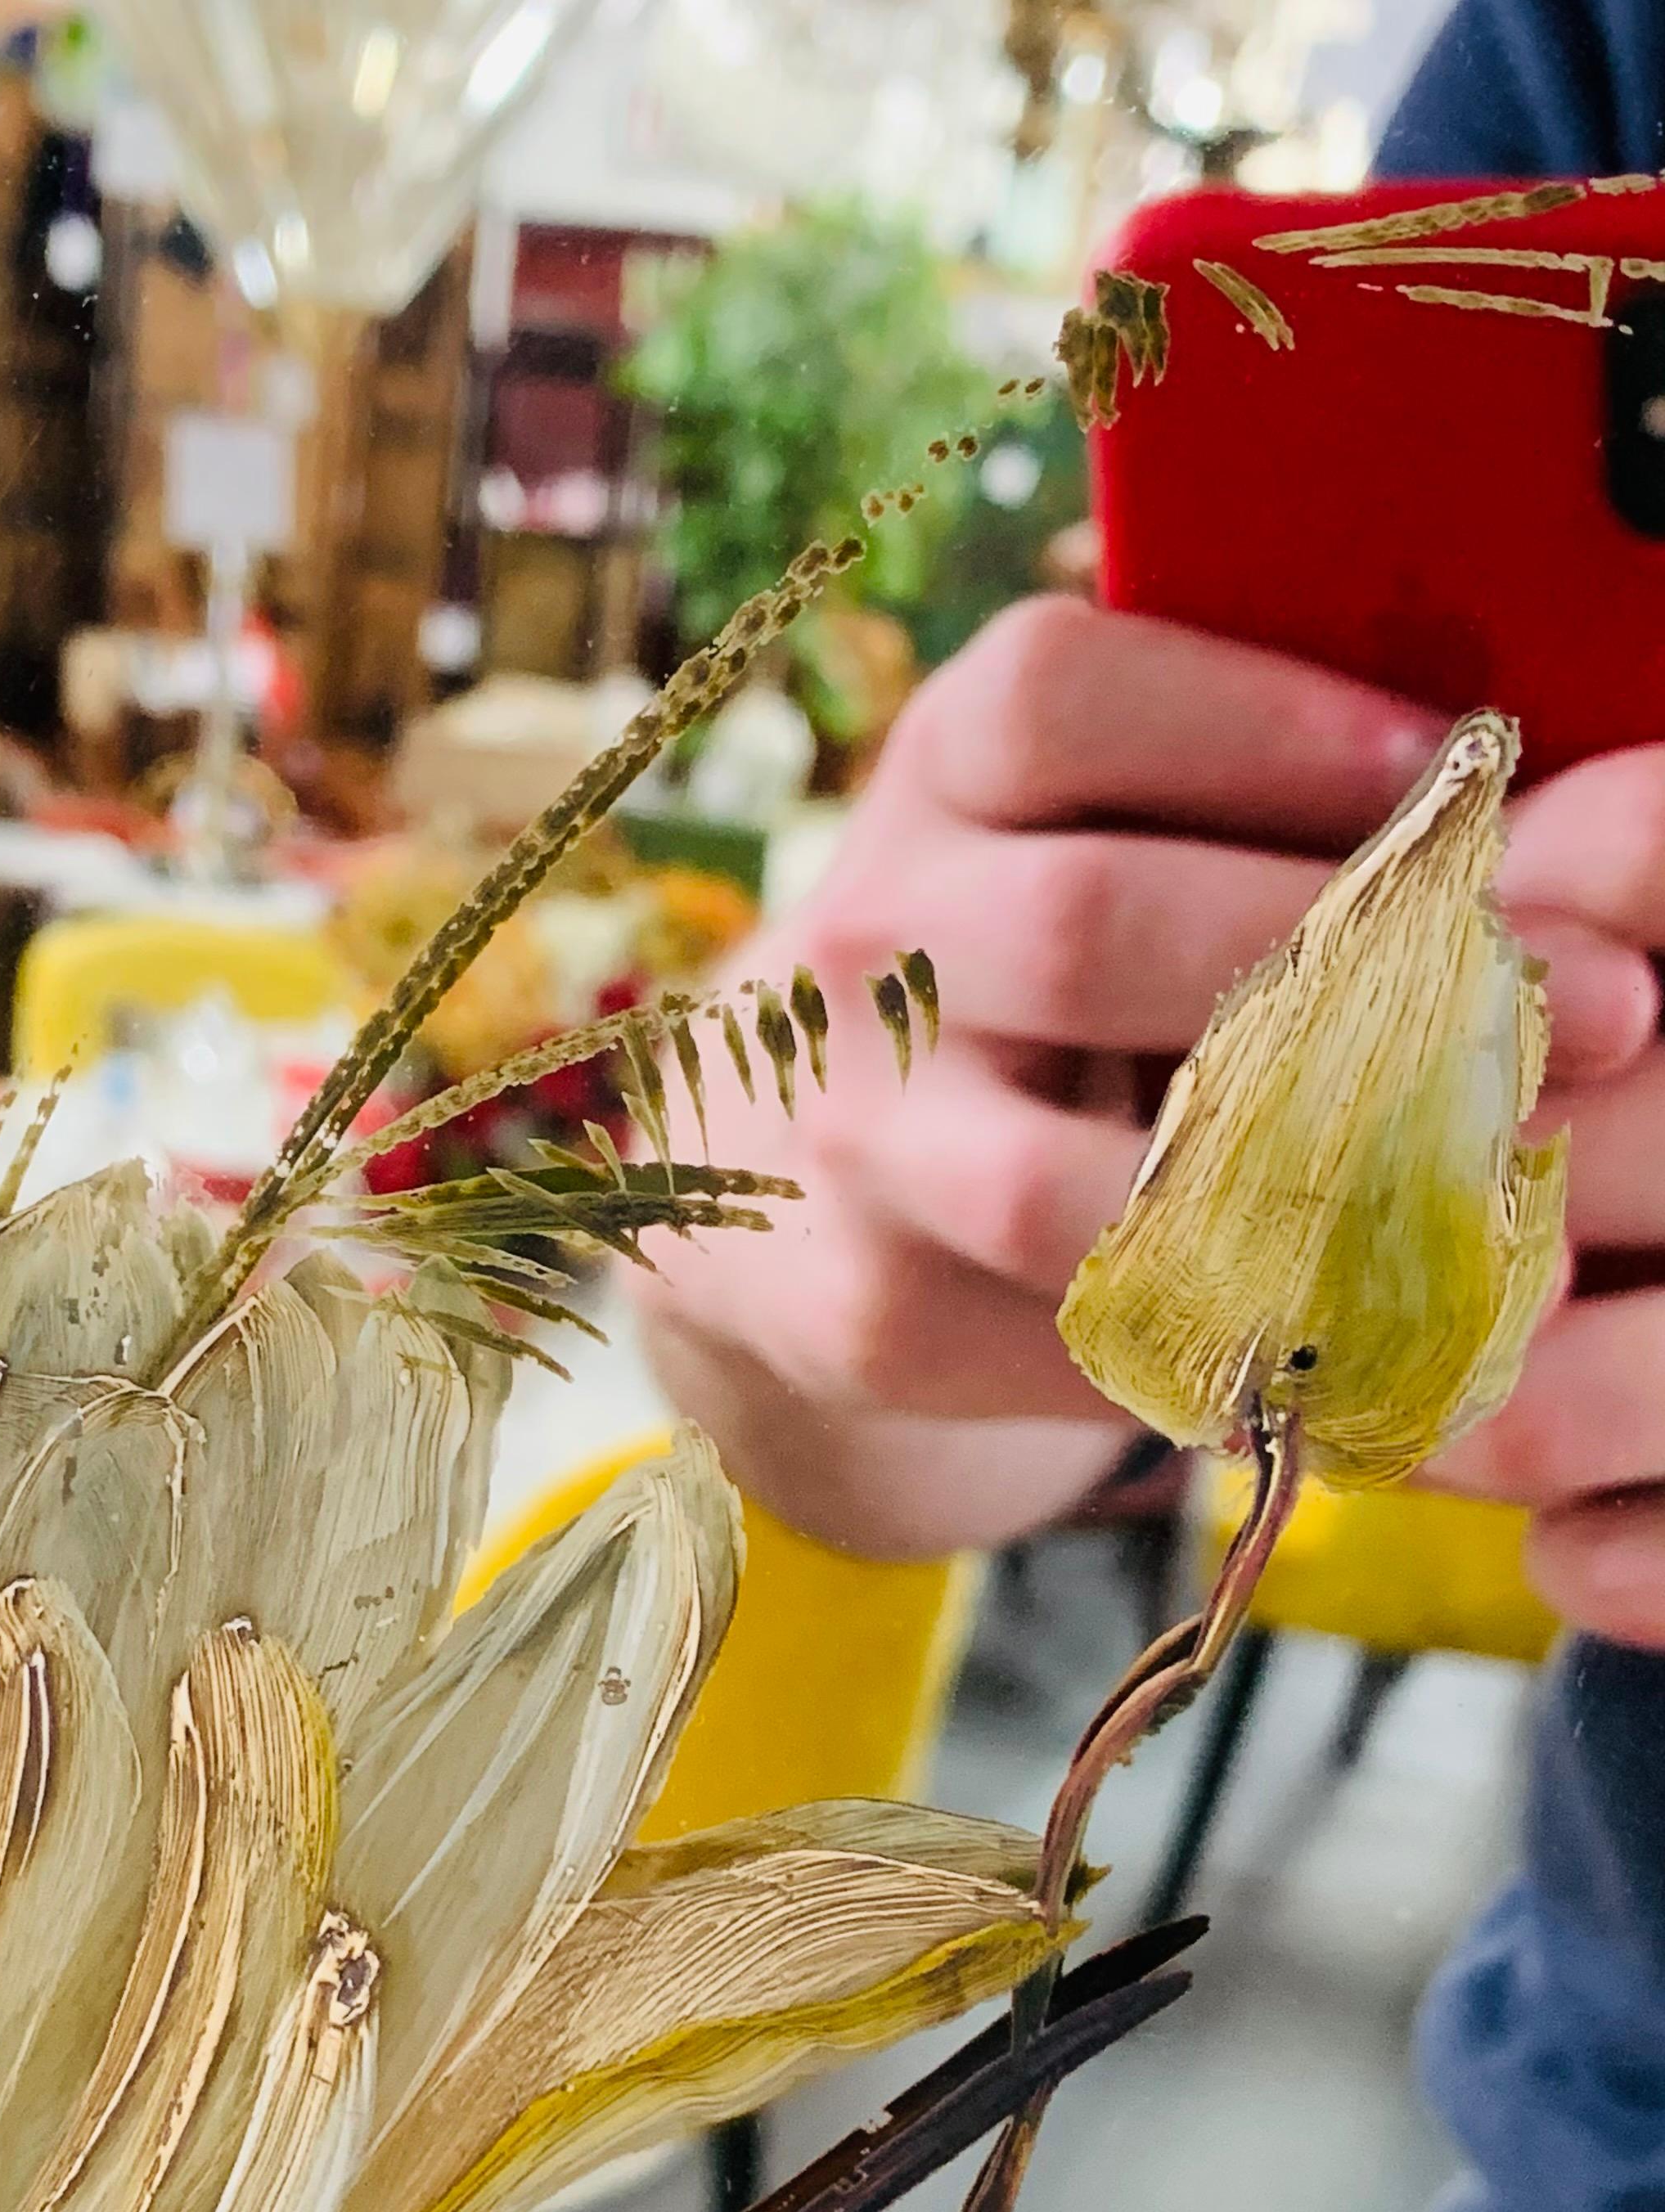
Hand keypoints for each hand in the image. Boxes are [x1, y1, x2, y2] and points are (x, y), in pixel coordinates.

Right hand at [635, 596, 1658, 1560]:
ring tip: (1508, 1183)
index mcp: (935, 777)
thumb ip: (1266, 811)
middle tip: (1612, 1003)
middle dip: (1367, 964)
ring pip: (1074, 1180)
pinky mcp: (878, 1312)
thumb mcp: (1104, 840)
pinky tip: (1404, 1316)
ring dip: (1323, 1187)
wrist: (806, 1187)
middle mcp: (862, 947)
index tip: (1457, 770)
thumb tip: (1587, 812)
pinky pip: (1091, 1332)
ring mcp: (854, 1141)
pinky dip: (1264, 1333)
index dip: (1265, 724)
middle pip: (1090, 926)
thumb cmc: (1047, 985)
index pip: (1053, 700)